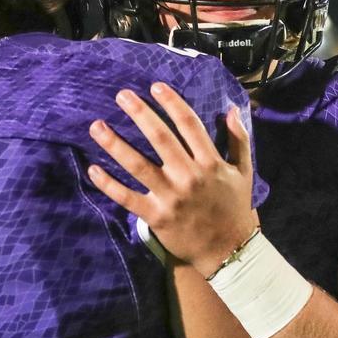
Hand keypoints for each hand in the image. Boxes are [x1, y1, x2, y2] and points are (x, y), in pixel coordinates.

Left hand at [87, 82, 256, 276]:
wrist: (228, 250)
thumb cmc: (234, 208)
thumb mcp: (244, 172)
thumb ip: (238, 139)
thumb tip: (233, 109)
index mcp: (210, 162)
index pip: (189, 124)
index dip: (171, 103)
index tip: (155, 87)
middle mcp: (188, 176)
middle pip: (160, 137)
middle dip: (139, 113)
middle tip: (121, 95)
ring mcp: (170, 197)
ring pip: (138, 165)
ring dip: (115, 144)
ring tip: (96, 126)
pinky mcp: (156, 216)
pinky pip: (127, 197)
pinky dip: (109, 184)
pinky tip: (93, 169)